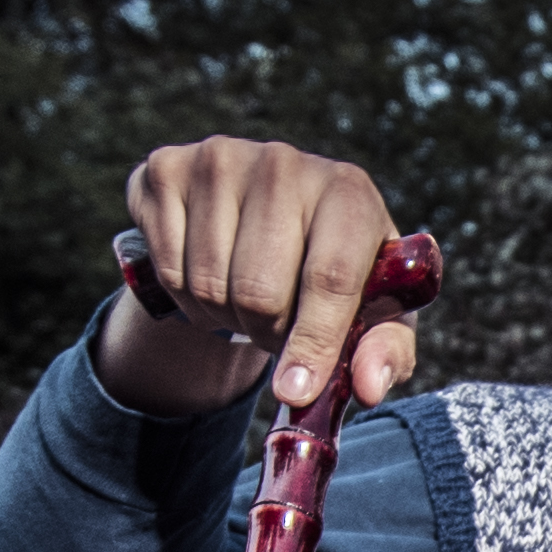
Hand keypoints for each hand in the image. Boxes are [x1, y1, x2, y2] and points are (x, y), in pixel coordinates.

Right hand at [94, 137, 421, 417]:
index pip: (328, 278)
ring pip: (207, 285)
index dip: (312, 342)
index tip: (295, 391)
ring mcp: (220, 159)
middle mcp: (284, 164)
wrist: (270, 214)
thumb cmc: (333, 270)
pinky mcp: (166, 168)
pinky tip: (210, 276)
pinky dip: (186, 298)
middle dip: (267, 333)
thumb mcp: (375, 309)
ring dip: (225, 318)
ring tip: (247, 300)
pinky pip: (167, 270)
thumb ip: (386, 349)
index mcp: (349, 192)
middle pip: (259, 292)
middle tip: (278, 330)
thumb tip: (369, 387)